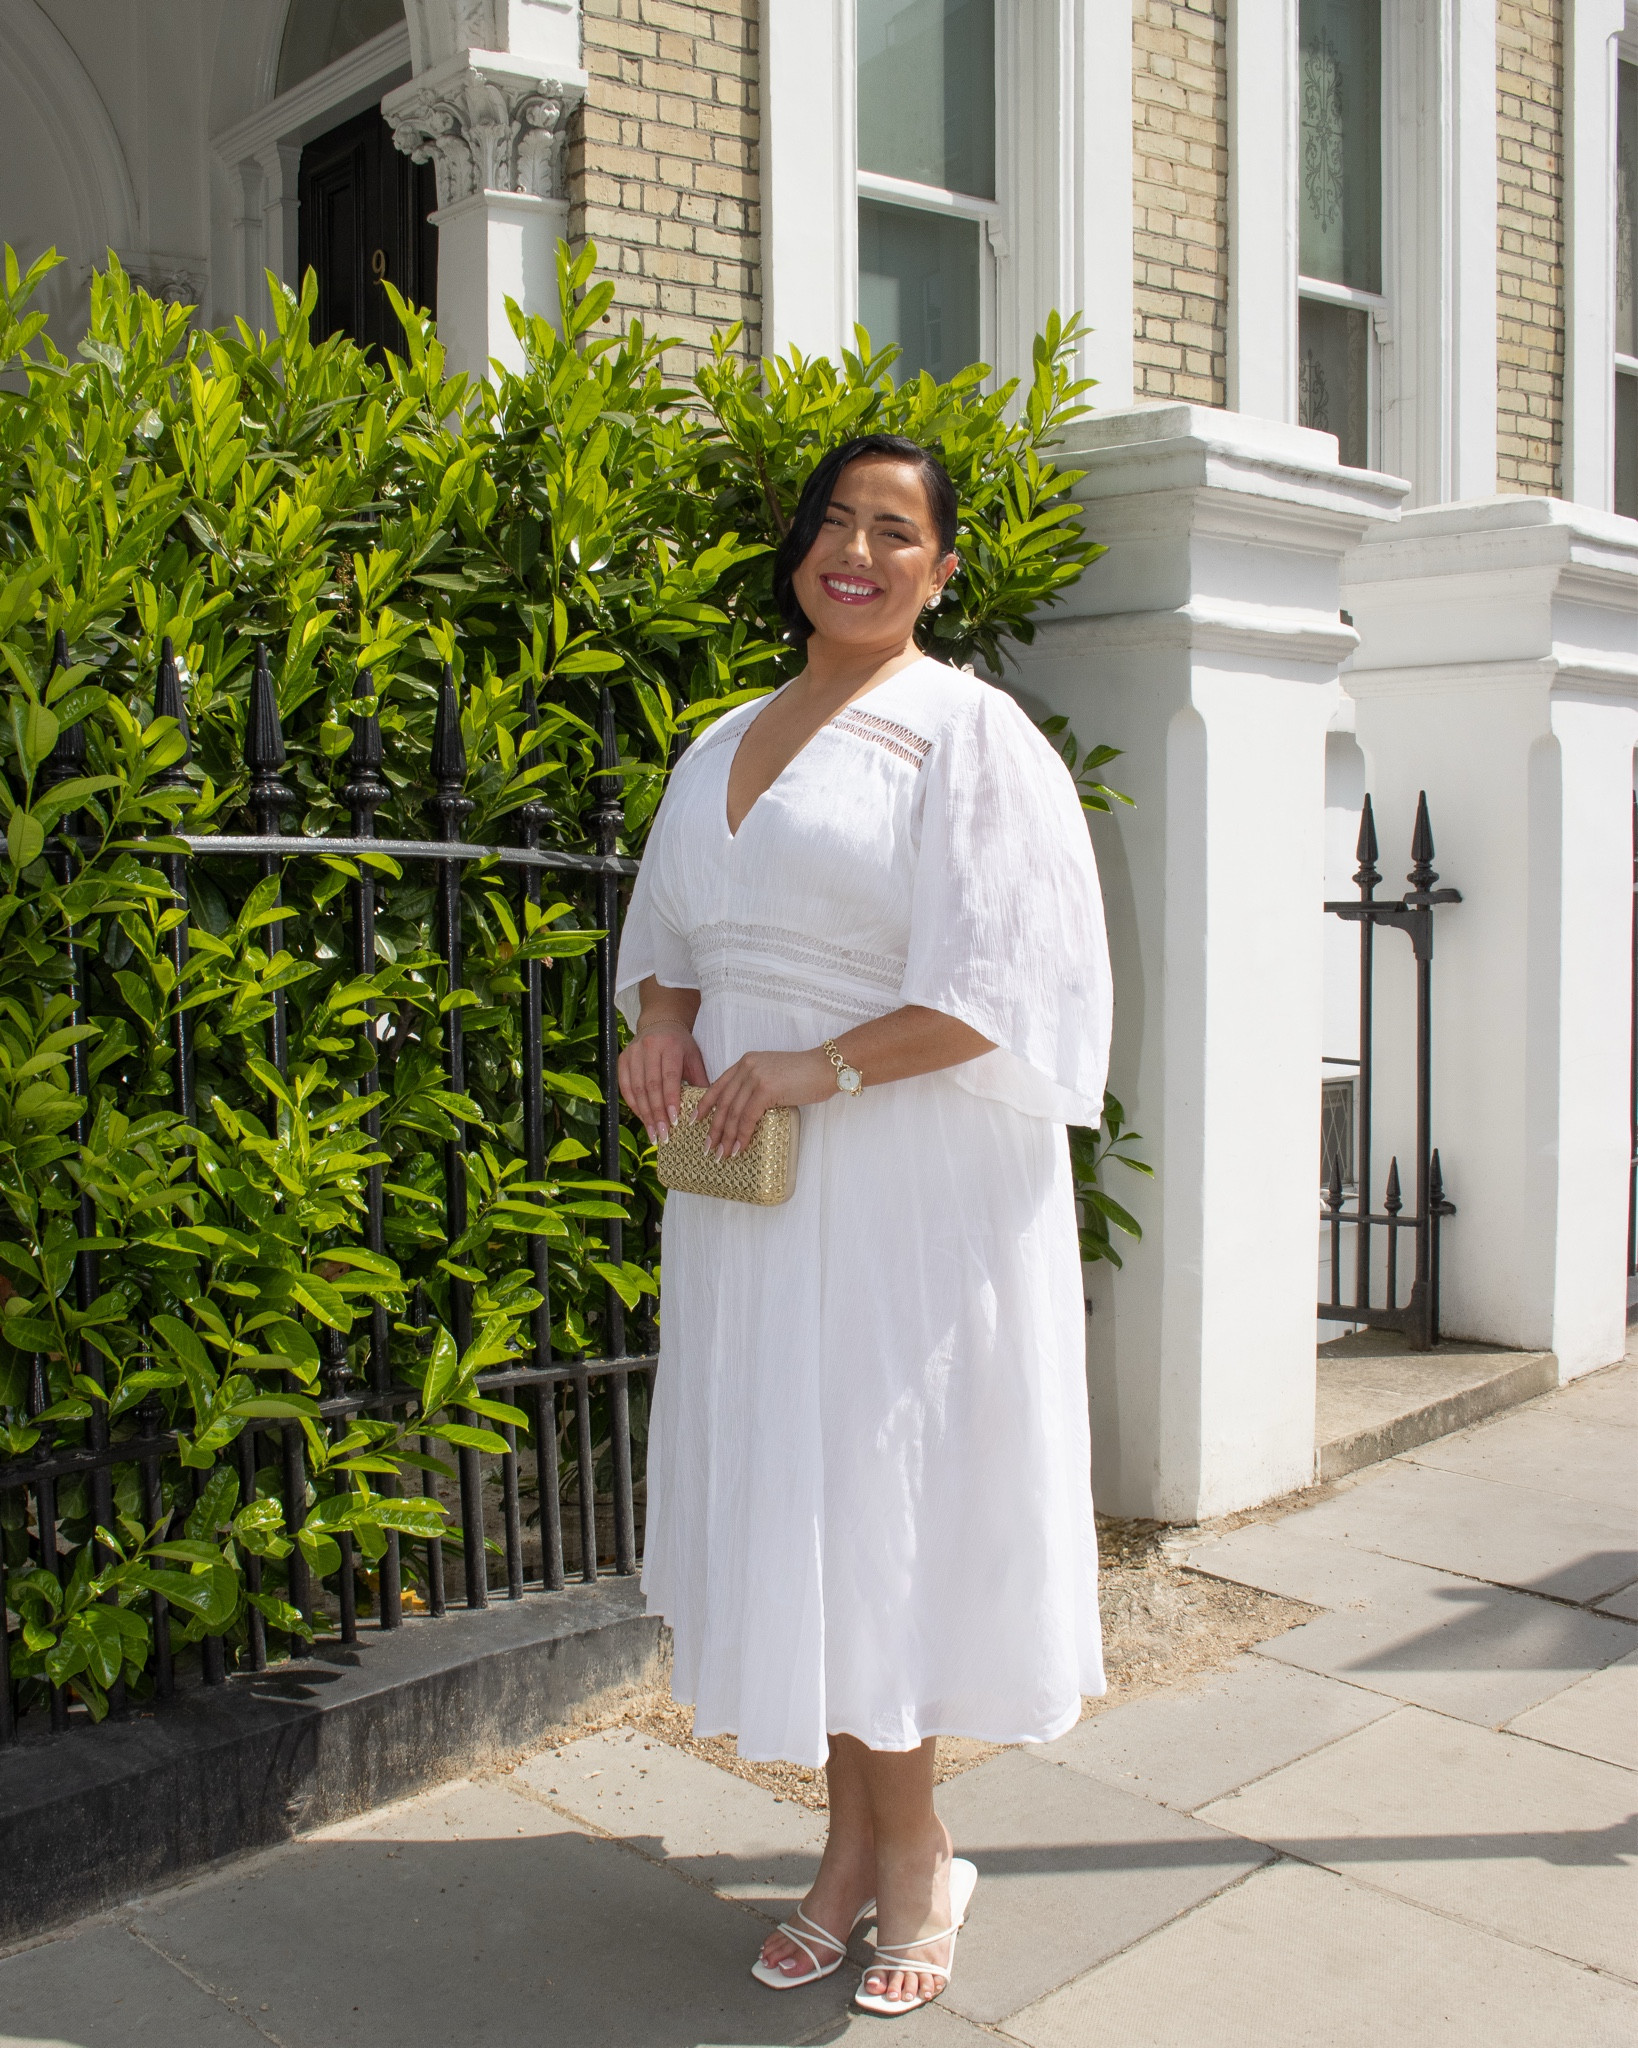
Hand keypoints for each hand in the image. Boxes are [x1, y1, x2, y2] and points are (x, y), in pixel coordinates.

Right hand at [618, 1025, 707, 1143]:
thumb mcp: (694, 1058)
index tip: (673, 1121)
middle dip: (657, 1113)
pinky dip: (633, 1105)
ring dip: (644, 1113)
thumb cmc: (680, 1045)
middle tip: (663, 1133)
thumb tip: (706, 1109)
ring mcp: (633, 1053)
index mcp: (670, 1046)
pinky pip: (625, 1086)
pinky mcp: (622, 1060)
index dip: (670, 1100)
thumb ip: (699, 1081)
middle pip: (651, 1086)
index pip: (669, 1077)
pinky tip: (642, 1118)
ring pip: (637, 1088)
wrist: (660, 1023)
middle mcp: (649, 1048)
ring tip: (653, 1132)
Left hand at [693, 1047, 836, 1158]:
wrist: (827, 1067)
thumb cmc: (806, 1075)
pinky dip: (742, 1135)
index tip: (695, 1120)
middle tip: (708, 1147)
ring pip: (733, 1112)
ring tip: (723, 1154)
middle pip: (723, 1102)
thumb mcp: (774, 1076)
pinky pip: (748, 1117)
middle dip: (714, 1128)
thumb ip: (757, 1087)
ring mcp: (755, 1076)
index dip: (705, 1104)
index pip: (719, 1085)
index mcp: (746, 1061)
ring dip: (727, 1137)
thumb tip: (745, 1113)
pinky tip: (739, 1148)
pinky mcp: (766, 1088)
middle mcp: (746, 1066)